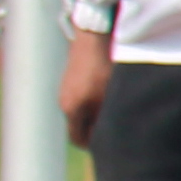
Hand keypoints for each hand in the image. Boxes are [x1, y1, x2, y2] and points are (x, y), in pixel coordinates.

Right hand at [60, 25, 111, 141]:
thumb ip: (106, 118)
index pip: (78, 139)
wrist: (95, 34)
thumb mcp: (110, 96)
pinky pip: (81, 96)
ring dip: (95, 113)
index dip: (94, 145)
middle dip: (95, 129)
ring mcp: (66, 87)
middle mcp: (64, 100)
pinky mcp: (71, 76)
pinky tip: (107, 90)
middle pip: (79, 125)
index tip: (110, 143)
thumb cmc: (105, 65)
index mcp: (72, 109)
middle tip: (115, 127)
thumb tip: (107, 135)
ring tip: (114, 107)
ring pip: (81, 110)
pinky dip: (92, 100)